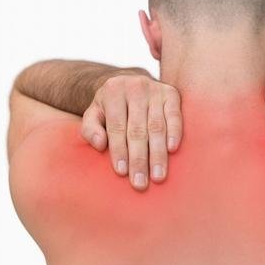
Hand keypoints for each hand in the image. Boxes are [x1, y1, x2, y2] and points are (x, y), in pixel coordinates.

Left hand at [80, 73, 182, 190]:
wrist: (129, 81)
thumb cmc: (110, 106)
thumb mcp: (93, 113)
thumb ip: (89, 128)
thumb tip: (100, 144)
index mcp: (113, 91)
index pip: (116, 127)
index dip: (119, 150)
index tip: (122, 173)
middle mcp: (135, 87)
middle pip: (137, 130)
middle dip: (139, 159)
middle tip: (140, 183)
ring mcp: (155, 89)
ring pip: (157, 126)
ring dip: (158, 153)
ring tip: (158, 176)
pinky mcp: (172, 93)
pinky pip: (175, 116)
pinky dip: (175, 132)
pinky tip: (172, 150)